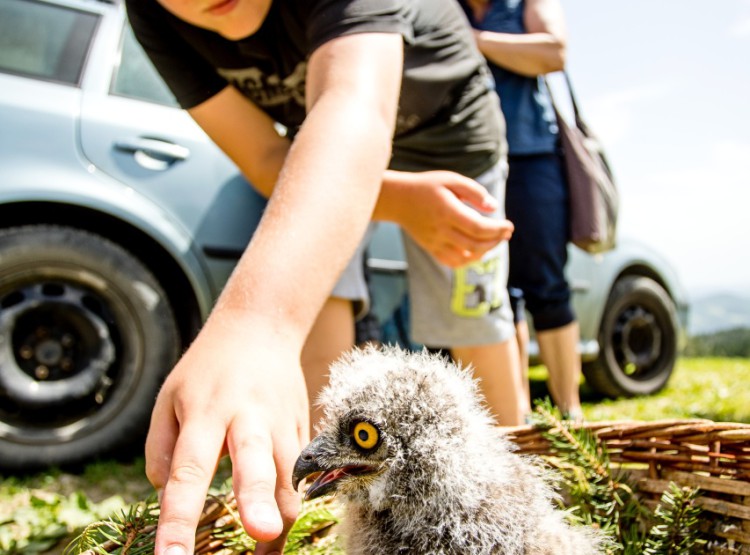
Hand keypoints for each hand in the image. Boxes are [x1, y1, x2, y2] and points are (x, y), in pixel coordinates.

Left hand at [145, 317, 308, 554]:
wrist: (261, 328)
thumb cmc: (207, 368)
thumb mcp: (169, 396)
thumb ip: (161, 448)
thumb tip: (165, 495)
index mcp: (205, 413)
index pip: (188, 472)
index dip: (179, 518)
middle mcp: (248, 419)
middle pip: (257, 465)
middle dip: (258, 502)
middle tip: (260, 532)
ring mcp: (283, 424)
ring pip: (291, 479)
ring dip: (280, 521)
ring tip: (263, 553)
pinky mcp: (304, 430)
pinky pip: (301, 475)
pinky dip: (290, 504)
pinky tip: (277, 525)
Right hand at [389, 170, 513, 266]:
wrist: (398, 199)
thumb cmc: (427, 186)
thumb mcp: (451, 180)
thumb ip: (474, 192)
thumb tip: (493, 207)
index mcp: (448, 211)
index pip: (479, 228)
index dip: (498, 230)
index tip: (509, 226)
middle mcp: (441, 230)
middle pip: (475, 245)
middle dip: (495, 241)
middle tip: (505, 233)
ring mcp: (435, 242)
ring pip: (466, 257)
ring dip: (484, 252)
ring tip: (492, 241)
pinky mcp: (431, 248)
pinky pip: (453, 263)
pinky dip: (468, 260)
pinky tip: (476, 251)